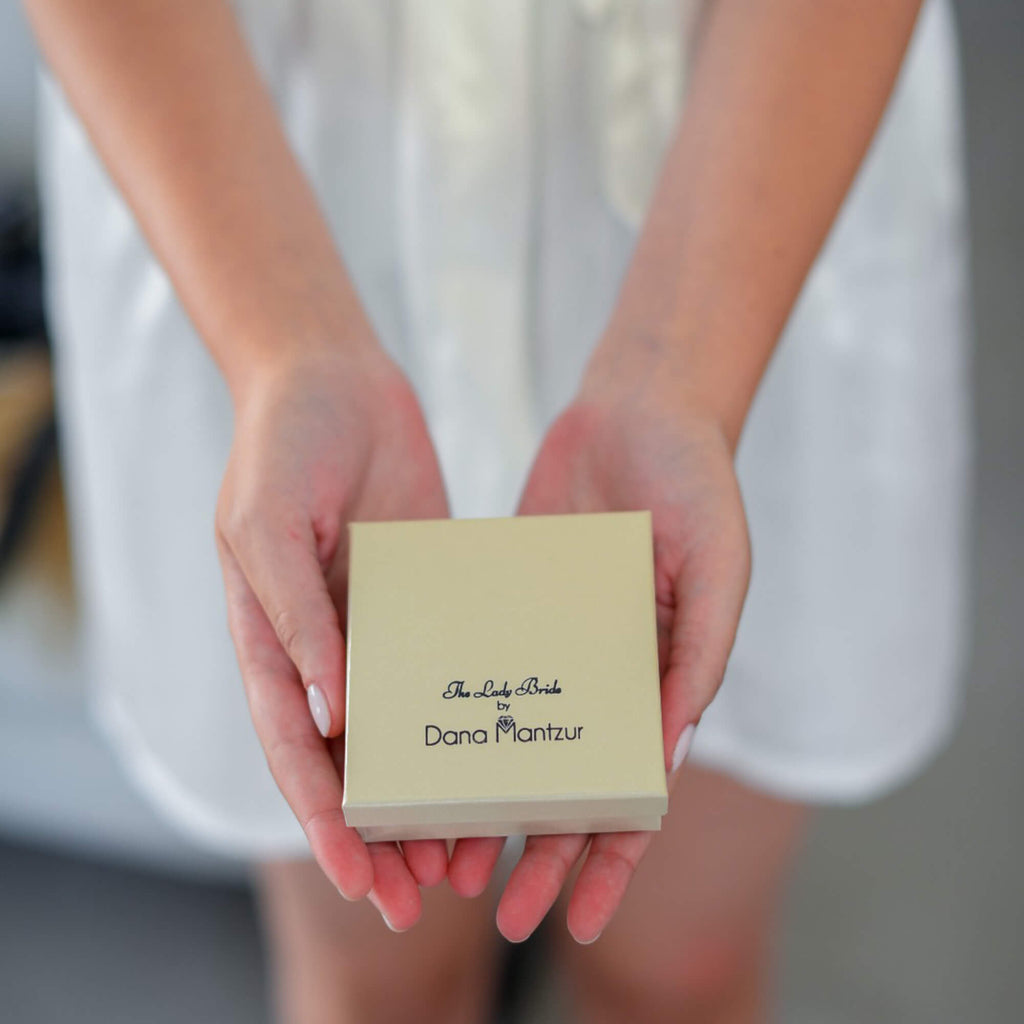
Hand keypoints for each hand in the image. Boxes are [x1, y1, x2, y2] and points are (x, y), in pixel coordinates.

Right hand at [215, 345, 449, 930]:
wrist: (333, 375)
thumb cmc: (282, 444)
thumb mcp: (268, 525)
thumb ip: (292, 617)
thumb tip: (326, 715)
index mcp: (272, 640)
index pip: (295, 750)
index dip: (324, 819)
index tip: (363, 878)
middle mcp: (326, 644)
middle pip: (352, 759)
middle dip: (382, 830)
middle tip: (423, 898)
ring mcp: (380, 621)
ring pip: (407, 725)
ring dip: (432, 789)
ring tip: (471, 851)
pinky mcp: (427, 593)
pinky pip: (450, 662)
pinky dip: (467, 713)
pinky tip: (505, 749)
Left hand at [448, 359, 750, 942]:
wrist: (640, 407)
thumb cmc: (699, 486)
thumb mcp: (721, 569)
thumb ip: (700, 658)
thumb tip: (664, 754)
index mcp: (660, 681)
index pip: (634, 791)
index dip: (611, 859)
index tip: (578, 915)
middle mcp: (600, 674)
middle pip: (566, 784)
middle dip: (538, 851)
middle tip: (496, 908)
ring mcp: (551, 642)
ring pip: (511, 740)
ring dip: (485, 799)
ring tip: (445, 853)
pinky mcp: (507, 602)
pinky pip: (477, 667)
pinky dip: (456, 713)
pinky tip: (421, 751)